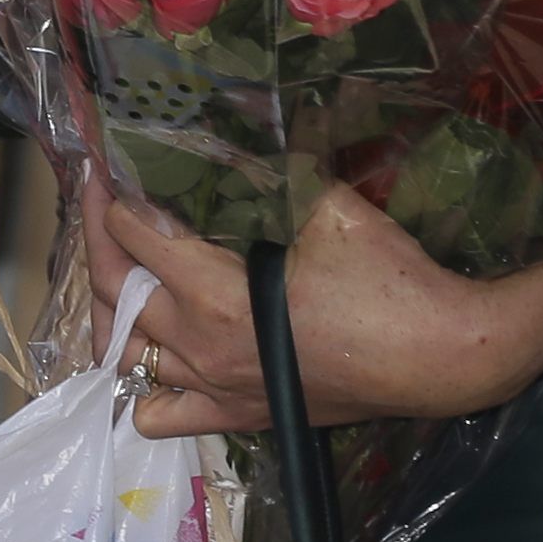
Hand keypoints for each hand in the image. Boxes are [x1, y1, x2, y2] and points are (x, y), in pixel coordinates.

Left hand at [82, 175, 532, 437]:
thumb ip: (271, 172)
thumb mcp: (328, 206)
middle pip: (111, 288)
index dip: (113, 194)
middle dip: (98, 237)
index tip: (107, 166)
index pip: (132, 234)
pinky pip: (159, 416)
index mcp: (214, 291)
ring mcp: (213, 386)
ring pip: (121, 351)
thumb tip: (237, 125)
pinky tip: (148, 358)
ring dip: (109, 308)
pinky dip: (139, 388)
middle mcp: (200, 343)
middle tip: (102, 200)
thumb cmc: (391, 279)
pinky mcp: (236, 416)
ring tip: (118, 271)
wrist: (444, 358)